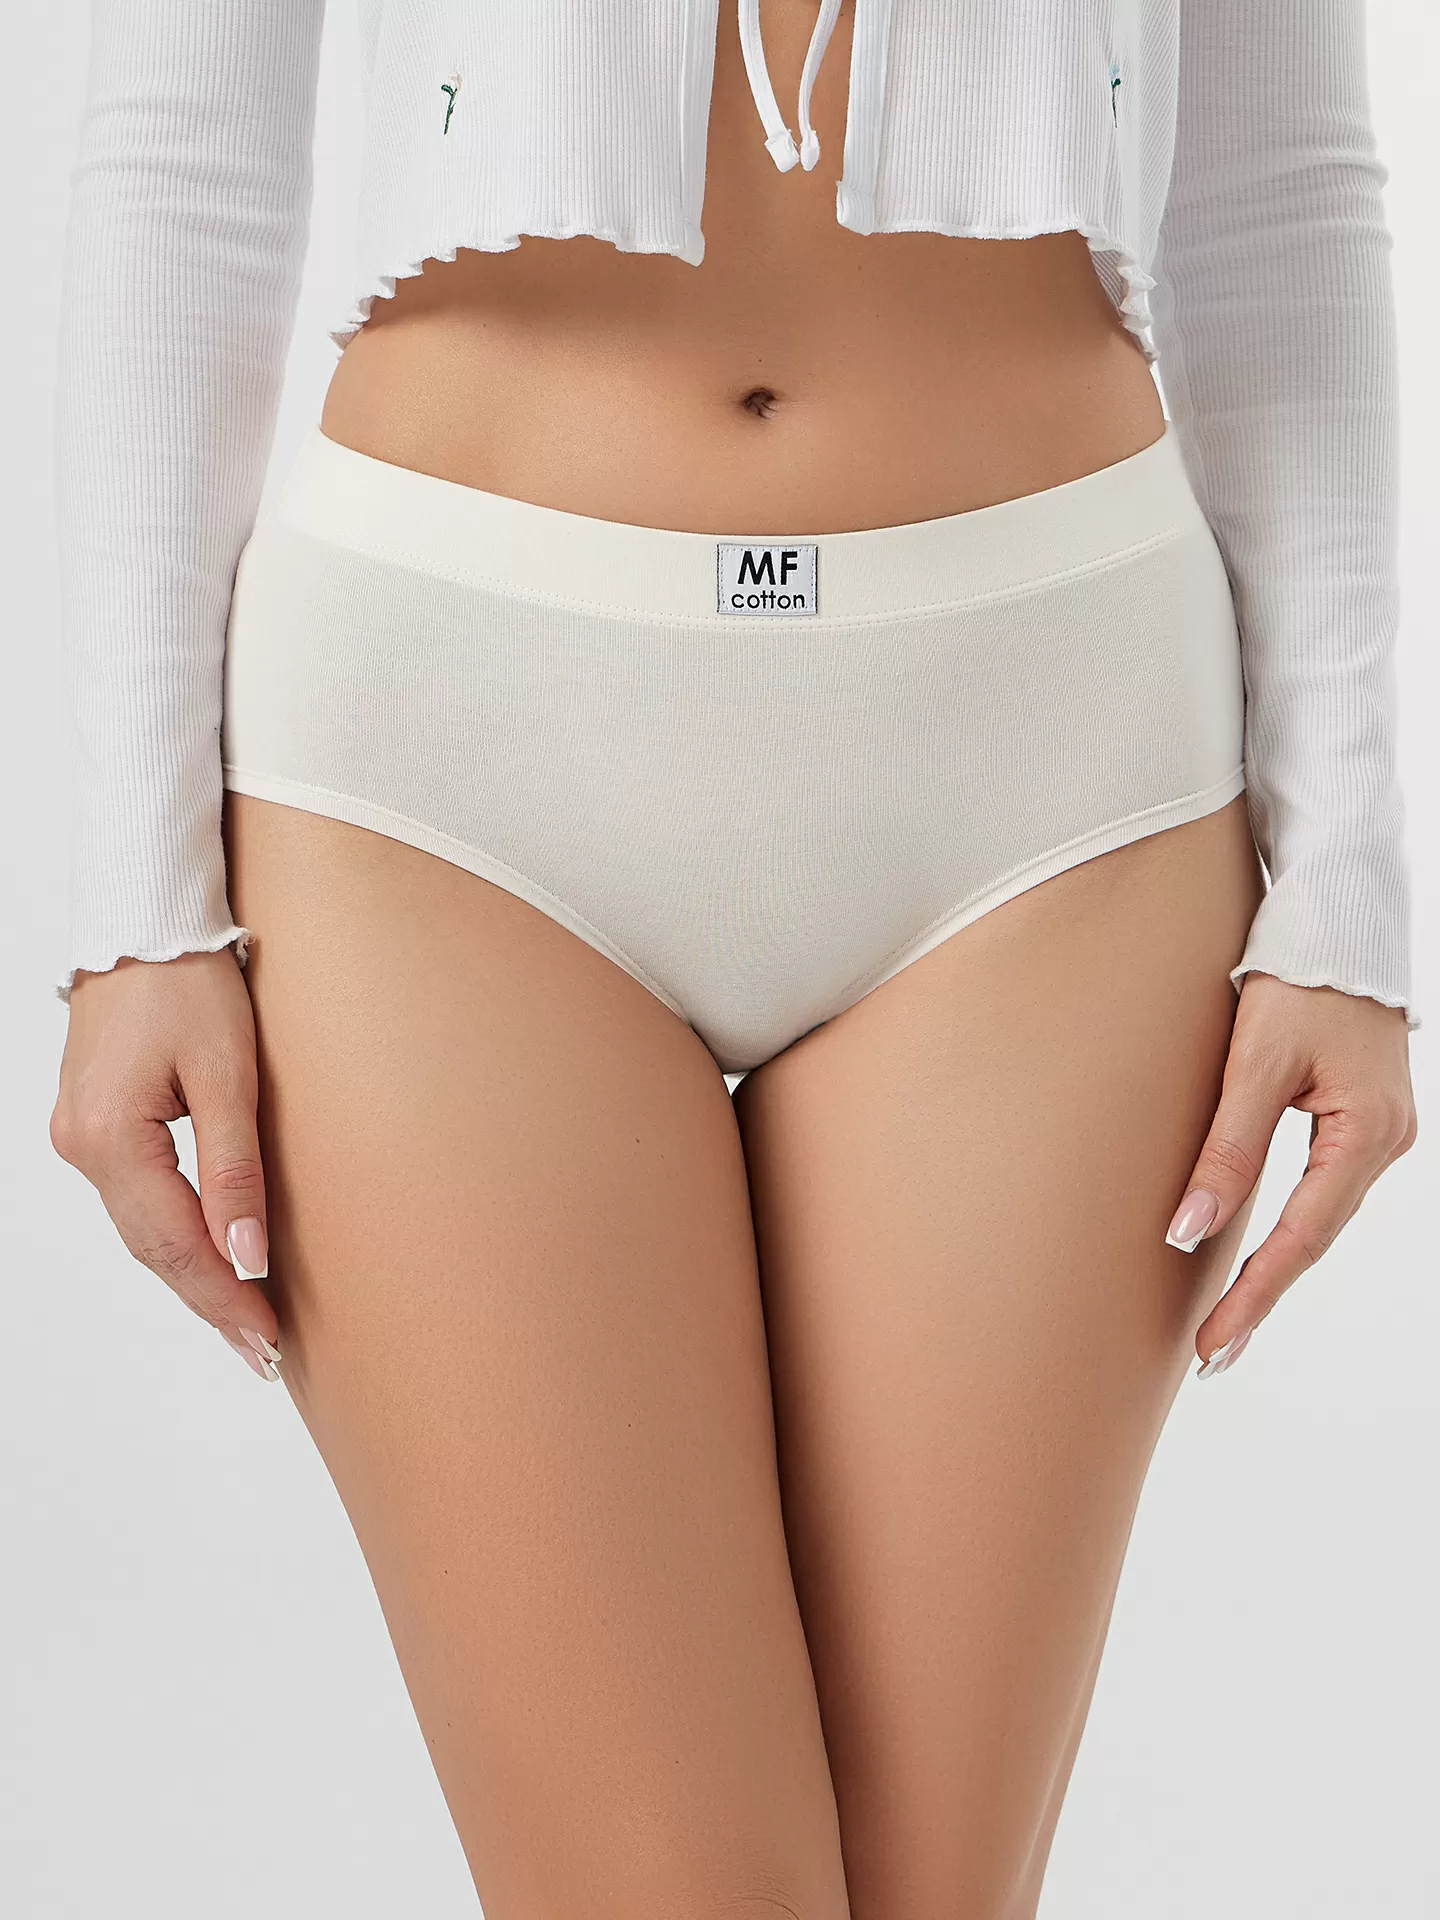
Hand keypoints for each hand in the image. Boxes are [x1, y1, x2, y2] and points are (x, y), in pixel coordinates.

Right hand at [50, 949, 282, 1380]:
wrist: (146, 918)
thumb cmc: (190, 981)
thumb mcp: (228, 1074)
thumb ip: (236, 1171)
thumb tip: (247, 1258)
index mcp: (110, 1138)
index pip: (175, 1244)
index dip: (223, 1298)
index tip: (267, 1341)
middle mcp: (81, 1145)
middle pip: (153, 1247)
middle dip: (211, 1300)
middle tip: (264, 1353)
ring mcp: (80, 1135)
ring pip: (143, 1228)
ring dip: (194, 1273)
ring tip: (245, 1321)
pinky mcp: (94, 1122)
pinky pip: (137, 1199)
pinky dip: (175, 1234)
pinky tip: (211, 1257)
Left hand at [1164, 972, 1415, 1376]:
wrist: (1336, 920)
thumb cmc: (1298, 978)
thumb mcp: (1255, 1063)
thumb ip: (1227, 1150)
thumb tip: (1189, 1231)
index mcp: (1366, 1134)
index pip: (1303, 1237)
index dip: (1256, 1294)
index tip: (1215, 1345)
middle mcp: (1384, 1141)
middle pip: (1316, 1236)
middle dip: (1263, 1294)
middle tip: (1214, 1354)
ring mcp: (1378, 1130)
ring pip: (1320, 1215)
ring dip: (1276, 1266)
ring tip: (1227, 1318)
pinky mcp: (1360, 1117)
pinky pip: (1322, 1187)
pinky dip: (1289, 1226)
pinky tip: (1258, 1253)